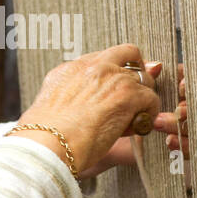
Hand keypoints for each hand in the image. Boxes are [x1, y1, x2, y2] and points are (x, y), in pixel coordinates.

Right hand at [10, 43, 162, 175]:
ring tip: (131, 120)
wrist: (46, 144)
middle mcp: (92, 67)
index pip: (102, 58)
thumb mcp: (51, 108)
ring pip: (144, 78)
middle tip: (133, 98)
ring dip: (143, 98)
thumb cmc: (44, 136)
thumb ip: (69, 99)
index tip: (114, 89)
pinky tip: (137, 128)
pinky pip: (152, 99)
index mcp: (70, 69)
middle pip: (129, 54)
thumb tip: (87, 107)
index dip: (114, 73)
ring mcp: (111, 77)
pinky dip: (149, 114)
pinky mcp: (126, 95)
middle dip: (136, 74)